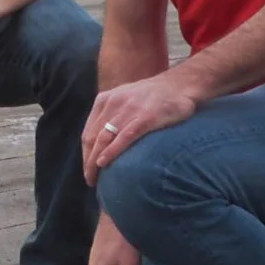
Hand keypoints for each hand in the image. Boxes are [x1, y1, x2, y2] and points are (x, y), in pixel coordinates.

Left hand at [81, 71, 199, 184]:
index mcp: (104, 100)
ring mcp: (129, 110)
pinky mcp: (145, 117)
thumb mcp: (125, 99)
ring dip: (95, 162)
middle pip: (92, 138)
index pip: (88, 132)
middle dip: (88, 162)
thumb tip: (104, 141)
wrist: (180, 84)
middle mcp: (113, 104)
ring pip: (104, 139)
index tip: (87, 168)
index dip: (85, 154)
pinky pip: (124, 137)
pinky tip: (104, 163)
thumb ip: (112, 115)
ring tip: (95, 178)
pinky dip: (111, 151)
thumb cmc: (153, 96)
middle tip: (90, 180)